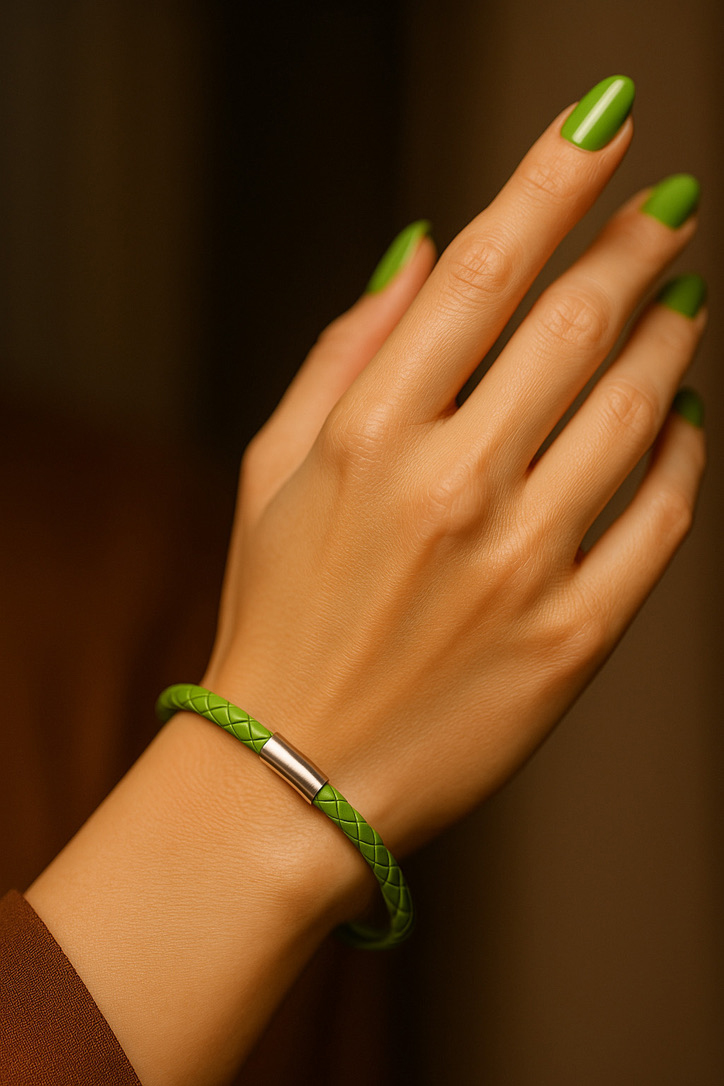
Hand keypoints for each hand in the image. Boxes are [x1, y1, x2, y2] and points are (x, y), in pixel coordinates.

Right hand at [203, 86, 705, 858]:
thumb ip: (347, 352)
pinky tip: (686, 424)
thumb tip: (425, 248)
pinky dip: (686, 460)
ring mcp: (522, 563)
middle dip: (636, 245)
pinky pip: (661, 522)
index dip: (553, 179)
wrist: (294, 776)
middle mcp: (452, 486)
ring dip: (673, 338)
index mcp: (369, 435)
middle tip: (670, 209)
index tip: (604, 121)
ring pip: (639, 412)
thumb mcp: (273, 472)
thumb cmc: (278, 617)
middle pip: (578, 323)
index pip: (484, 269)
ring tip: (687, 300)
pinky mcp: (574, 638)